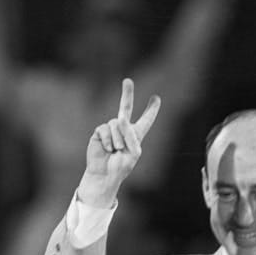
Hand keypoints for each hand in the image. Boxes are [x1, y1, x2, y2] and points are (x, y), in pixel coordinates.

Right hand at [78, 78, 160, 206]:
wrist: (105, 174)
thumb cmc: (121, 166)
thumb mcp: (133, 152)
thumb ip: (131, 135)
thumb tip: (120, 119)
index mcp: (136, 135)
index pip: (146, 120)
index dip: (151, 110)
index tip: (156, 98)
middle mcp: (124, 130)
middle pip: (126, 108)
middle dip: (127, 94)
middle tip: (127, 80)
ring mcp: (111, 130)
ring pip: (116, 124)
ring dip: (117, 139)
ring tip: (115, 150)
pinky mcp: (99, 133)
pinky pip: (105, 129)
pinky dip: (107, 140)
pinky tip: (107, 149)